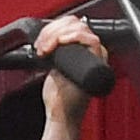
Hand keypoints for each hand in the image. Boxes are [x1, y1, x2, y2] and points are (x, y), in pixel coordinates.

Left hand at [33, 13, 102, 130]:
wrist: (62, 115)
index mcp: (83, 52)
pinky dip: (71, 37)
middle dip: (53, 30)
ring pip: (79, 28)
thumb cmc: (59, 98)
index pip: (73, 25)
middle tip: (42, 45)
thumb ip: (55, 52)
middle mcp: (93, 53)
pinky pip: (90, 39)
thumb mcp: (54, 67)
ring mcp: (97, 57)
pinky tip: (58, 44)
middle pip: (76, 23)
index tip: (41, 40)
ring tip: (45, 49)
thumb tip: (47, 36)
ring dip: (56, 34)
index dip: (55, 27)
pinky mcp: (97, 62)